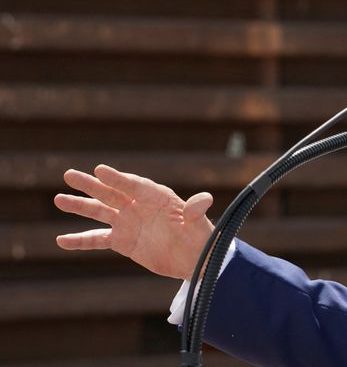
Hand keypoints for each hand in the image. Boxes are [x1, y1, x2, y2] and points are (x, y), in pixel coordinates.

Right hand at [54, 164, 214, 279]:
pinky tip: (61, 240)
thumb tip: (205, 199)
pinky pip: (97, 239)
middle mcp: (138, 206)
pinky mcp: (122, 241)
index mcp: (157, 197)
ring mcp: (128, 223)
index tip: (100, 170)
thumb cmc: (199, 236)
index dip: (118, 178)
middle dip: (91, 185)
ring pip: (100, 212)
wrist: (193, 258)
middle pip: (111, 193)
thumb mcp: (199, 223)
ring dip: (80, 206)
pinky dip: (80, 240)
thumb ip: (196, 210)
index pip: (134, 185)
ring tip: (59, 199)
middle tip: (70, 174)